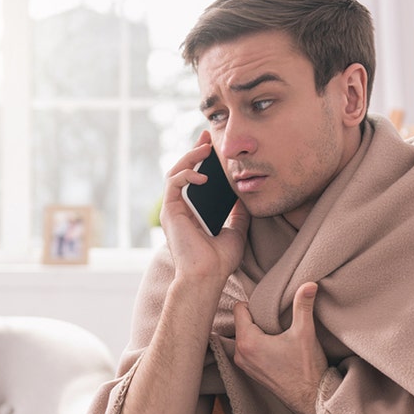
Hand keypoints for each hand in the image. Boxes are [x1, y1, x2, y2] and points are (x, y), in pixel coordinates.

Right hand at [161, 131, 249, 284]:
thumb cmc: (219, 261)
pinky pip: (173, 183)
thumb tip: (244, 196)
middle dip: (194, 151)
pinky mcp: (169, 211)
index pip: (195, 179)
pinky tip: (202, 174)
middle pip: (183, 171)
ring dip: (189, 156)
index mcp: (193, 212)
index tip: (214, 147)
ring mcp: (173, 210)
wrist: (208, 276)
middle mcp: (180, 209)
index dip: (202, 160)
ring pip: (175, 172)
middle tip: (207, 136)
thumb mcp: (236, 230)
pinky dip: (186, 174)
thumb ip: (237, 213)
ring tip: (205, 147)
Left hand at [233, 282, 328, 413]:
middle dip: (256, 317)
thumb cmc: (307, 368)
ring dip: (256, 331)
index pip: (239, 308)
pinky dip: (257, 344)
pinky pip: (246, 349)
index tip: (270, 306)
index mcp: (247, 342)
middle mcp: (239, 354)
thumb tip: (309, 283)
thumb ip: (303, 305)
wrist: (311, 399)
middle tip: (275, 318)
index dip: (255, 303)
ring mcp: (243, 365)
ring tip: (276, 332)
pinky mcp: (250, 372)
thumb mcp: (305, 333)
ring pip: (243, 336)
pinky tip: (275, 346)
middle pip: (240, 322)